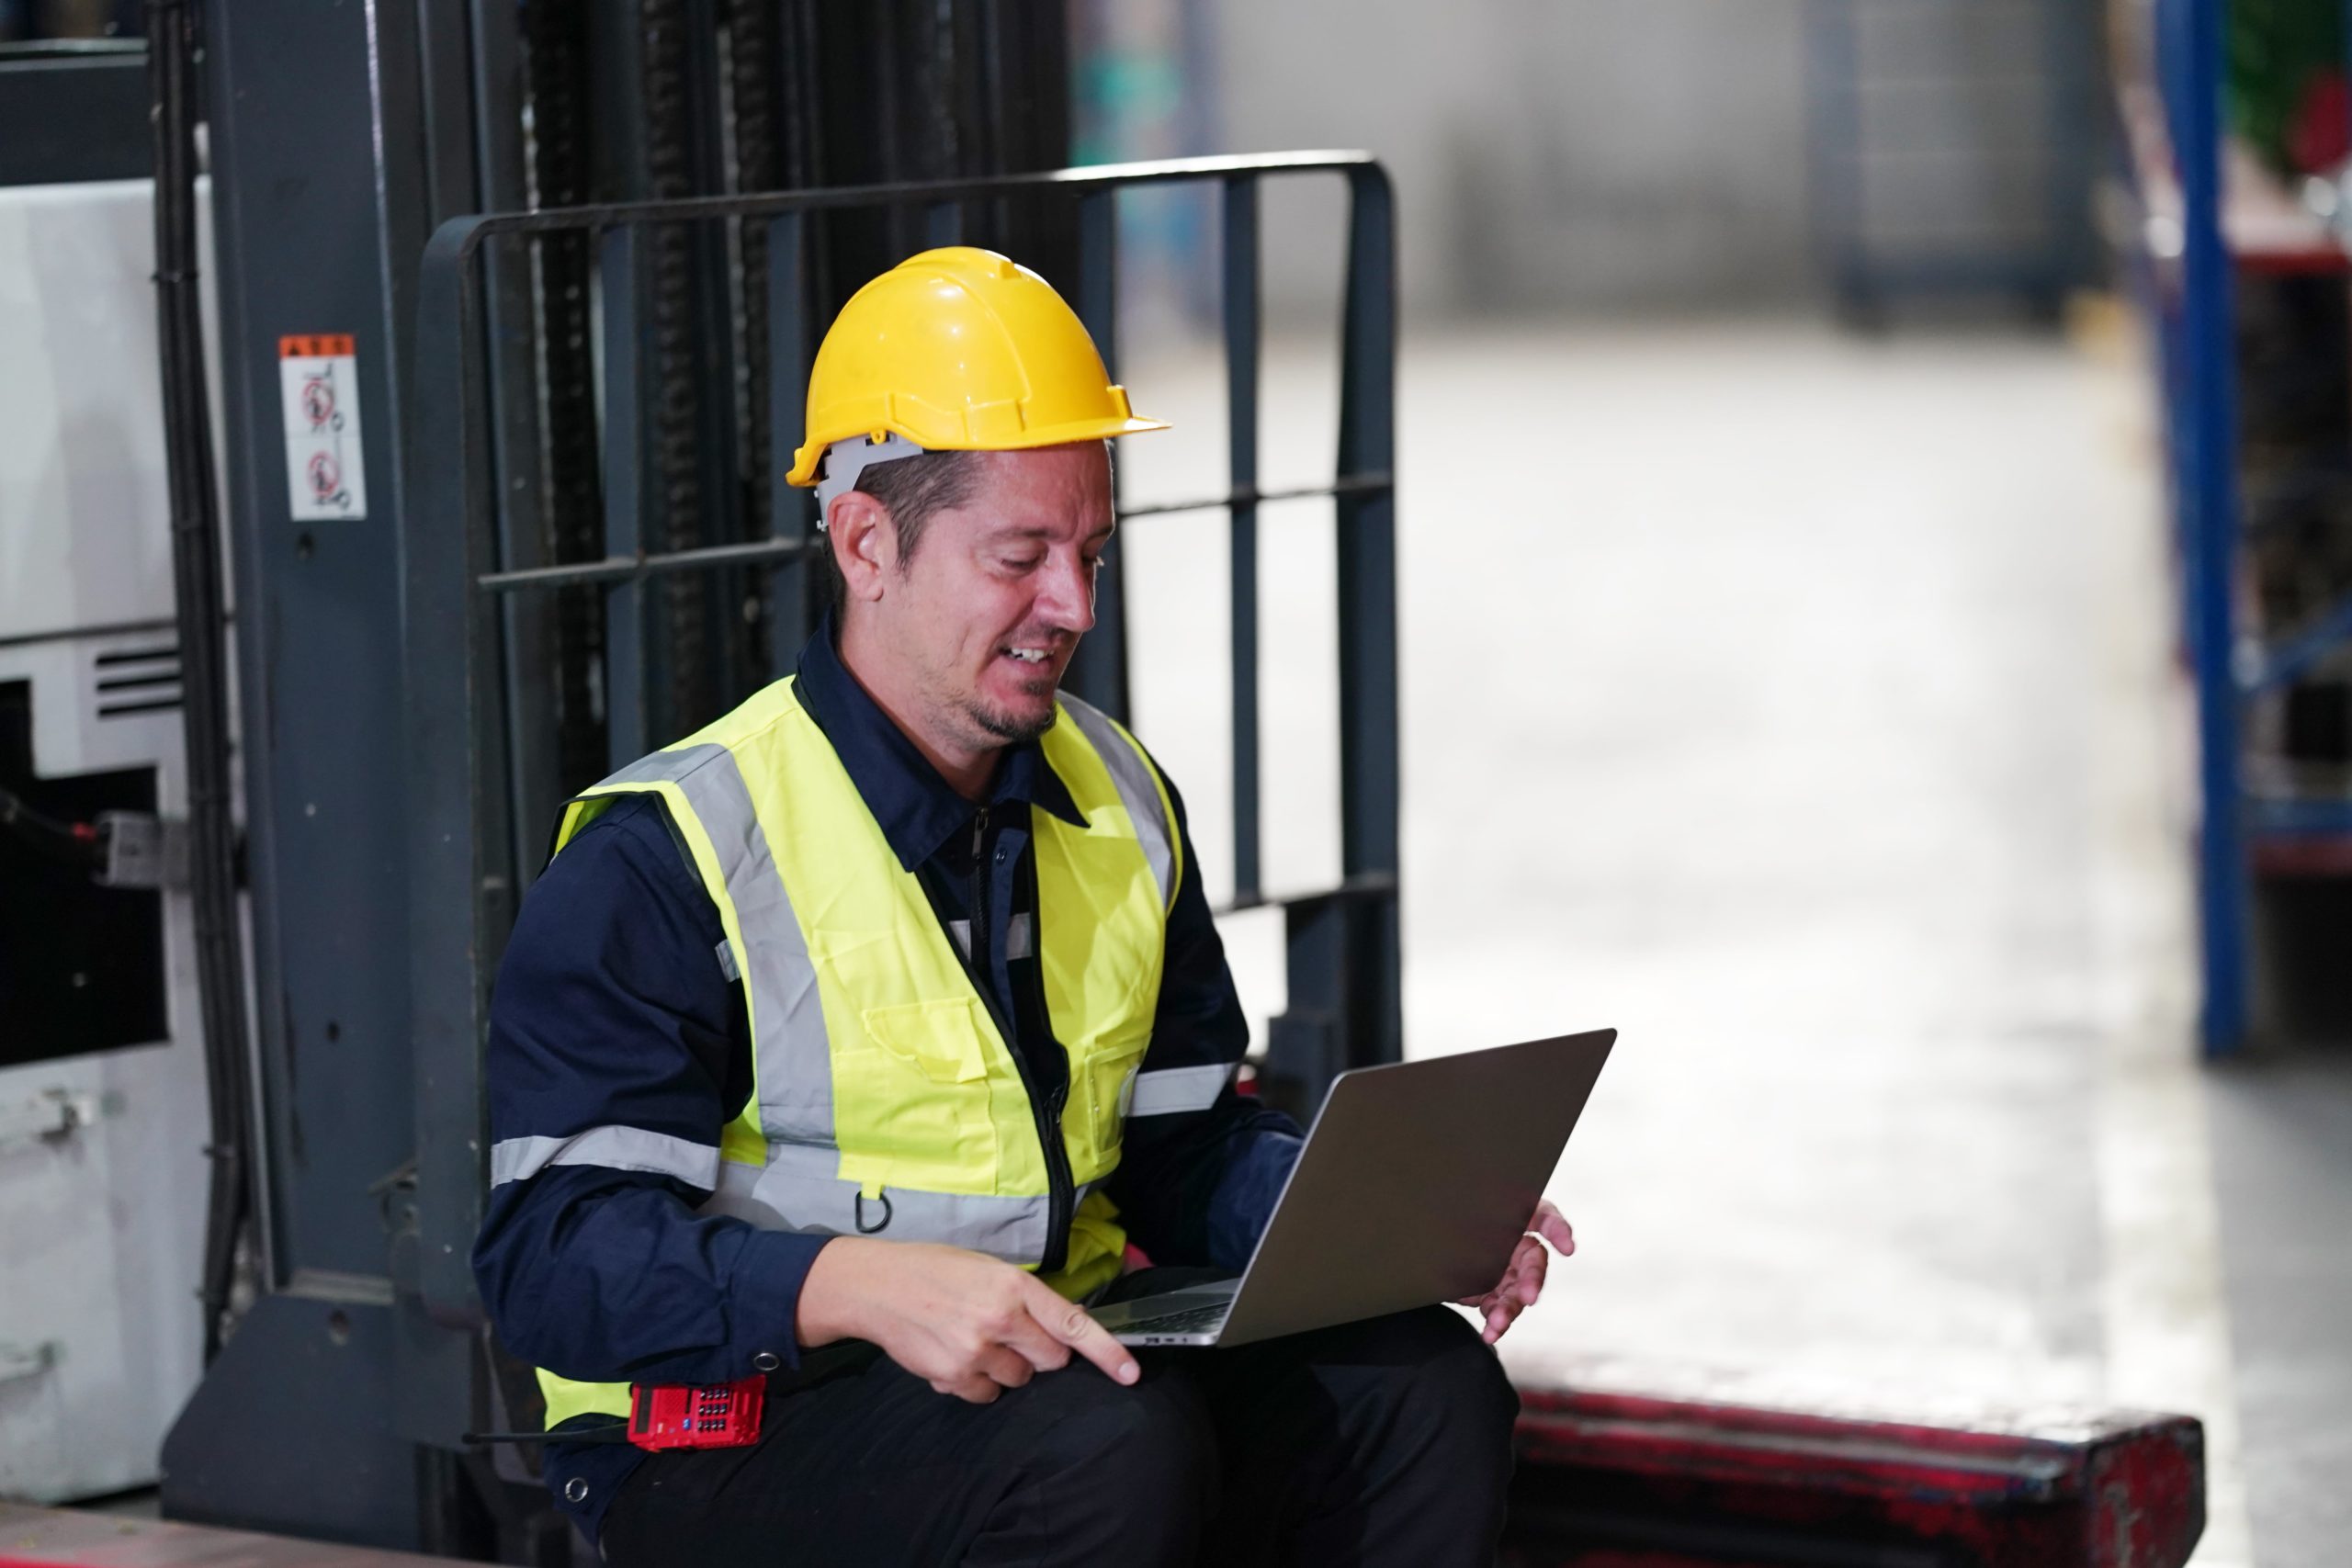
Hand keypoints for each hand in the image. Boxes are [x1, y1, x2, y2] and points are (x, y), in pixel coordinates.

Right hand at [796, 1237, 1139, 1402]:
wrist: (875, 1286)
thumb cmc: (933, 1270)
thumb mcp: (986, 1268)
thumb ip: (1024, 1296)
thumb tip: (1062, 1326)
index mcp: (1014, 1284)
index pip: (1071, 1322)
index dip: (1106, 1351)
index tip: (1130, 1373)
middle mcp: (1000, 1319)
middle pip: (1051, 1359)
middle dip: (1040, 1352)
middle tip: (1009, 1332)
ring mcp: (976, 1351)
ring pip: (1019, 1379)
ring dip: (1006, 1367)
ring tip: (973, 1339)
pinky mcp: (953, 1376)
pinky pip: (987, 1394)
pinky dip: (977, 1381)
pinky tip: (954, 1354)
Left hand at [1458, 1200, 1573, 1344]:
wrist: (1428, 1241)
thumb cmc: (1451, 1215)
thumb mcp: (1461, 1208)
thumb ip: (1474, 1205)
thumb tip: (1502, 1221)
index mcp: (1517, 1219)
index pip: (1545, 1218)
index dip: (1558, 1230)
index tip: (1567, 1247)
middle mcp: (1516, 1248)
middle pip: (1533, 1265)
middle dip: (1532, 1281)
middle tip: (1528, 1297)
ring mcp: (1505, 1274)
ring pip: (1516, 1294)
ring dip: (1509, 1310)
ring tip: (1498, 1323)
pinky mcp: (1489, 1294)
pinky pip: (1497, 1310)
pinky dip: (1495, 1323)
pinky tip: (1490, 1333)